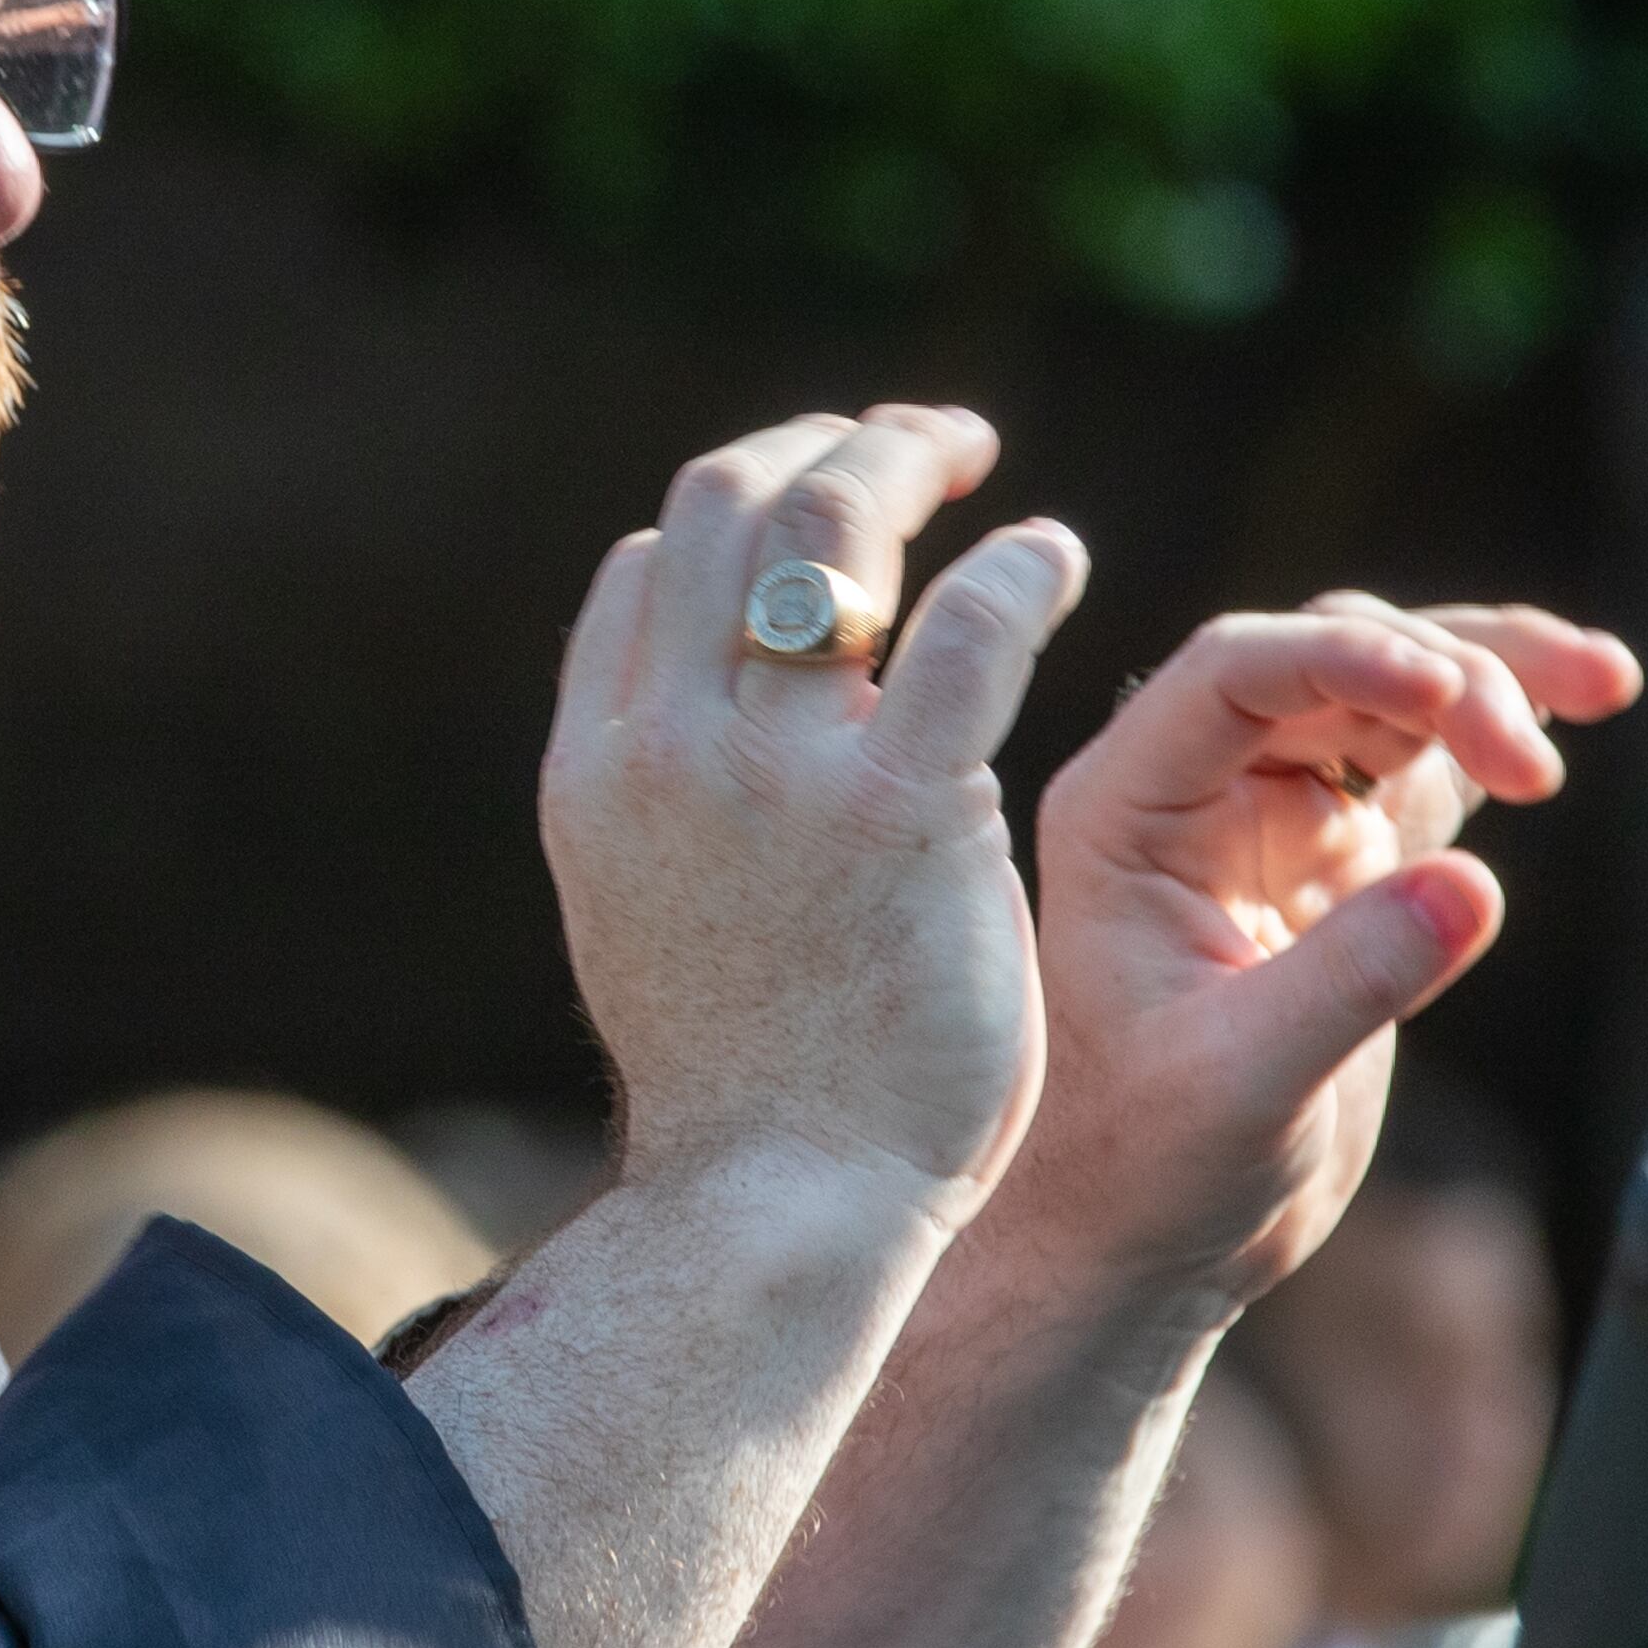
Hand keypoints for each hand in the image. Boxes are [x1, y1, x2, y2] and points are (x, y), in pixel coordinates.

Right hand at [541, 404, 1088, 1222]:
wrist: (778, 1206)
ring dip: (908, 456)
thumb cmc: (742, 1090)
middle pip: (728, 503)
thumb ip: (656, 805)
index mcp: (595, 772)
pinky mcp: (903, 807)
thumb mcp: (636, 920)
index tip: (825, 523)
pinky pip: (972, 621)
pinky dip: (1018, 562)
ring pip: (835, 522)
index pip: (649, 568)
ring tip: (972, 457)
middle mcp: (666, 746)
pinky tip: (1052, 559)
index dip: (739, 517)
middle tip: (911, 444)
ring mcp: (776, 771)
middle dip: (822, 441)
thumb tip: (677, 713)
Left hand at [967, 592, 1641, 1334]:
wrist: (1148, 1238)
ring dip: (1490, 676)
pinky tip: (1586, 700)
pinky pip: (1427, 760)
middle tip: (1538, 767)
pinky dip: (1498, 729)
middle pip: (1325, 659)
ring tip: (1604, 687)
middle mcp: (1190, 792)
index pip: (1231, 674)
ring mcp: (1271, 818)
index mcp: (1123, 813)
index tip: (1453, 700)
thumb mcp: (1239, 1085)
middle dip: (1443, 678)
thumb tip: (1475, 885)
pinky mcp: (1346, 863)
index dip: (1347, 659)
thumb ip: (1349, 980)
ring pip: (1385, 692)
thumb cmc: (1147, 1166)